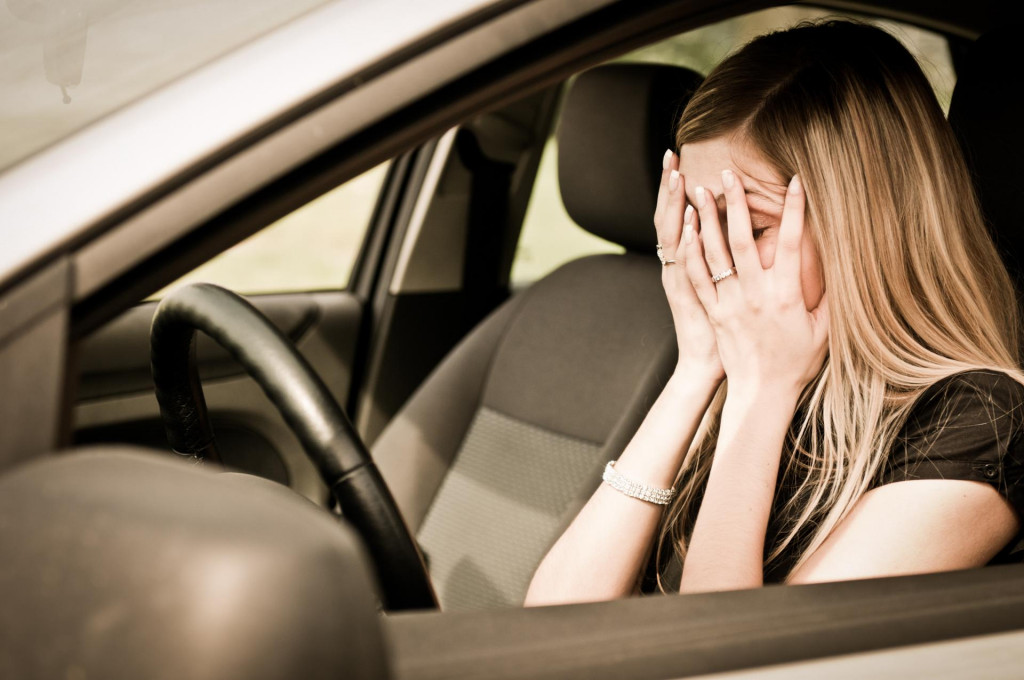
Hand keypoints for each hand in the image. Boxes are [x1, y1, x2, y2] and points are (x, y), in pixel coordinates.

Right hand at [654, 151, 724, 384]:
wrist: (716, 373)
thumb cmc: (727, 341)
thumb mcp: (724, 302)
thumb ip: (733, 271)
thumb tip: (762, 243)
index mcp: (691, 267)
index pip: (684, 221)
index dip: (679, 194)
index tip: (682, 164)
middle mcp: (682, 269)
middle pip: (672, 219)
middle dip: (670, 187)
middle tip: (670, 153)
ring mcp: (686, 282)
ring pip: (676, 235)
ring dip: (676, 204)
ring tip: (677, 172)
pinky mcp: (693, 299)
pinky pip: (688, 266)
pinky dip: (687, 243)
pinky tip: (689, 221)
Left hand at [681, 171, 828, 395]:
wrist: (762, 393)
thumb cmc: (797, 362)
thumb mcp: (824, 330)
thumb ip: (831, 296)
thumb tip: (844, 265)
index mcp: (787, 295)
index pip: (794, 243)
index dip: (795, 210)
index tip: (795, 182)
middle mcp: (755, 295)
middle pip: (742, 240)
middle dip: (735, 204)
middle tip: (727, 174)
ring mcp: (730, 303)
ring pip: (714, 255)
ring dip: (706, 220)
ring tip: (699, 191)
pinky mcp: (713, 313)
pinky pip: (698, 278)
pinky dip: (691, 252)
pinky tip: (687, 230)